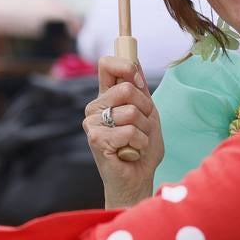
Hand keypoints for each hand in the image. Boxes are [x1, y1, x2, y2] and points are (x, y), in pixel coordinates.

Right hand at [83, 56, 163, 207]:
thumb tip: (135, 60)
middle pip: (127, 88)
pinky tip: (132, 152)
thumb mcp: (147, 112)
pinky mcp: (95, 138)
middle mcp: (96, 107)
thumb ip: (140, 88)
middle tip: (143, 126)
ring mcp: (92, 122)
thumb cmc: (142, 147)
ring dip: (144, 130)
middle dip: (145, 109)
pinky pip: (129, 131)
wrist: (137, 179)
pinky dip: (140, 143)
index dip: (126, 67)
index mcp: (107, 97)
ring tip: (137, 142)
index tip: (139, 82)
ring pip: (131, 112)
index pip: (107, 65)